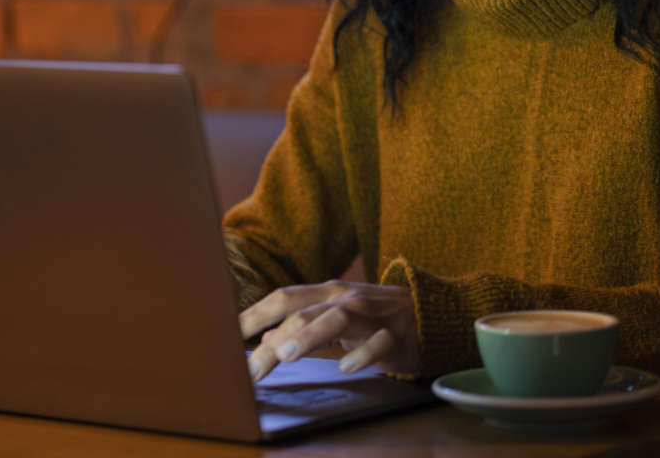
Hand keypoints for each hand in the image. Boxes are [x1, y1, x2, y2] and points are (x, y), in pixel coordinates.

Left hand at [240, 280, 419, 381]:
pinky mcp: (397, 334)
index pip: (284, 298)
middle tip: (250, 367)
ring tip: (286, 354)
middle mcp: (346, 298)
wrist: (432, 313)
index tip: (227, 335)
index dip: (254, 314)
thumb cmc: (376, 319)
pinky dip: (362, 354)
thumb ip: (301, 329)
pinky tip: (347, 367)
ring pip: (337, 318)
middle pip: (303, 311)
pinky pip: (379, 343)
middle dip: (273, 338)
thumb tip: (263, 342)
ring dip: (310, 335)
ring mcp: (372, 314)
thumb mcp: (336, 321)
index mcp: (328, 293)